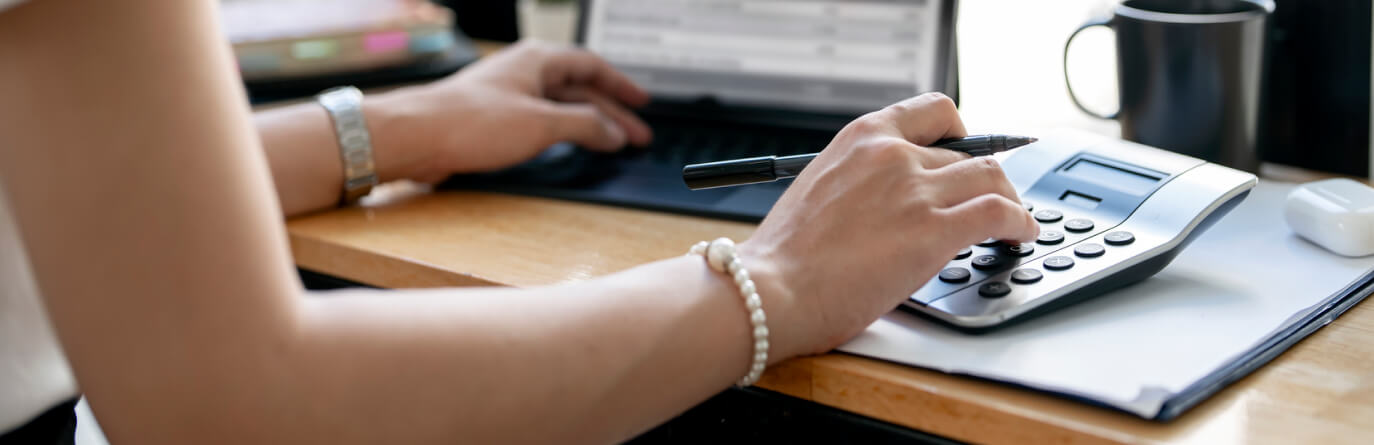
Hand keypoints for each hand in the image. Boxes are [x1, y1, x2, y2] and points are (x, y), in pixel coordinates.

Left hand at [371, 40, 652, 182]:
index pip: (592, 66)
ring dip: (587, 125)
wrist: (416, 137)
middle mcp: (524, 73)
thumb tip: (613, 132)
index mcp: (539, 61)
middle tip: (635, 135)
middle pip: (579, 89)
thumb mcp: (542, 124)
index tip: (641, 103)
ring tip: (610, 144)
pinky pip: (540, 122)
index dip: (621, 86)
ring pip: (559, 106)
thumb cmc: (468, 121)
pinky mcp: (494, 119)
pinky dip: (562, 134)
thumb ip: (585, 126)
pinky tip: (567, 147)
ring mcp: (509, 95)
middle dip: (610, 112)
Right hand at [738, 93, 1039, 358]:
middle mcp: (894, 155)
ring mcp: (917, 191)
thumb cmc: (785, 256)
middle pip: (969, 154)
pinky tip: (1019, 236)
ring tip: (1013, 221)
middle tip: (989, 202)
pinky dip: (1020, 224)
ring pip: (993, 179)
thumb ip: (860, 181)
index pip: (934, 111)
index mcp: (862, 138)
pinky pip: (1000, 214)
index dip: (961, 132)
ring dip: (1010, 200)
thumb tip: (888, 199)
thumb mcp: (820, 188)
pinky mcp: (935, 231)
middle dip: (984, 181)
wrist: (773, 289)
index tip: (967, 148)